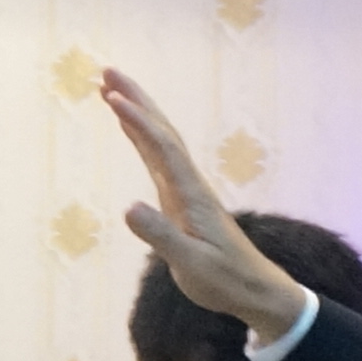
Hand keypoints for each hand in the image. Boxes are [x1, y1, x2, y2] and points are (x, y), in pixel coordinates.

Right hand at [99, 71, 309, 338]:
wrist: (255, 289)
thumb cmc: (225, 280)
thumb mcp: (191, 265)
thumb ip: (161, 237)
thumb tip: (128, 207)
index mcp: (191, 196)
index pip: (163, 149)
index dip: (139, 122)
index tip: (112, 98)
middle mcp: (188, 185)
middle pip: (162, 131)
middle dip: (136, 99)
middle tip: (107, 71)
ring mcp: (185, 190)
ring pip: (159, 140)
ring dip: (137, 111)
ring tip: (110, 88)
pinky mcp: (180, 199)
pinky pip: (157, 157)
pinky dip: (140, 136)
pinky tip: (129, 127)